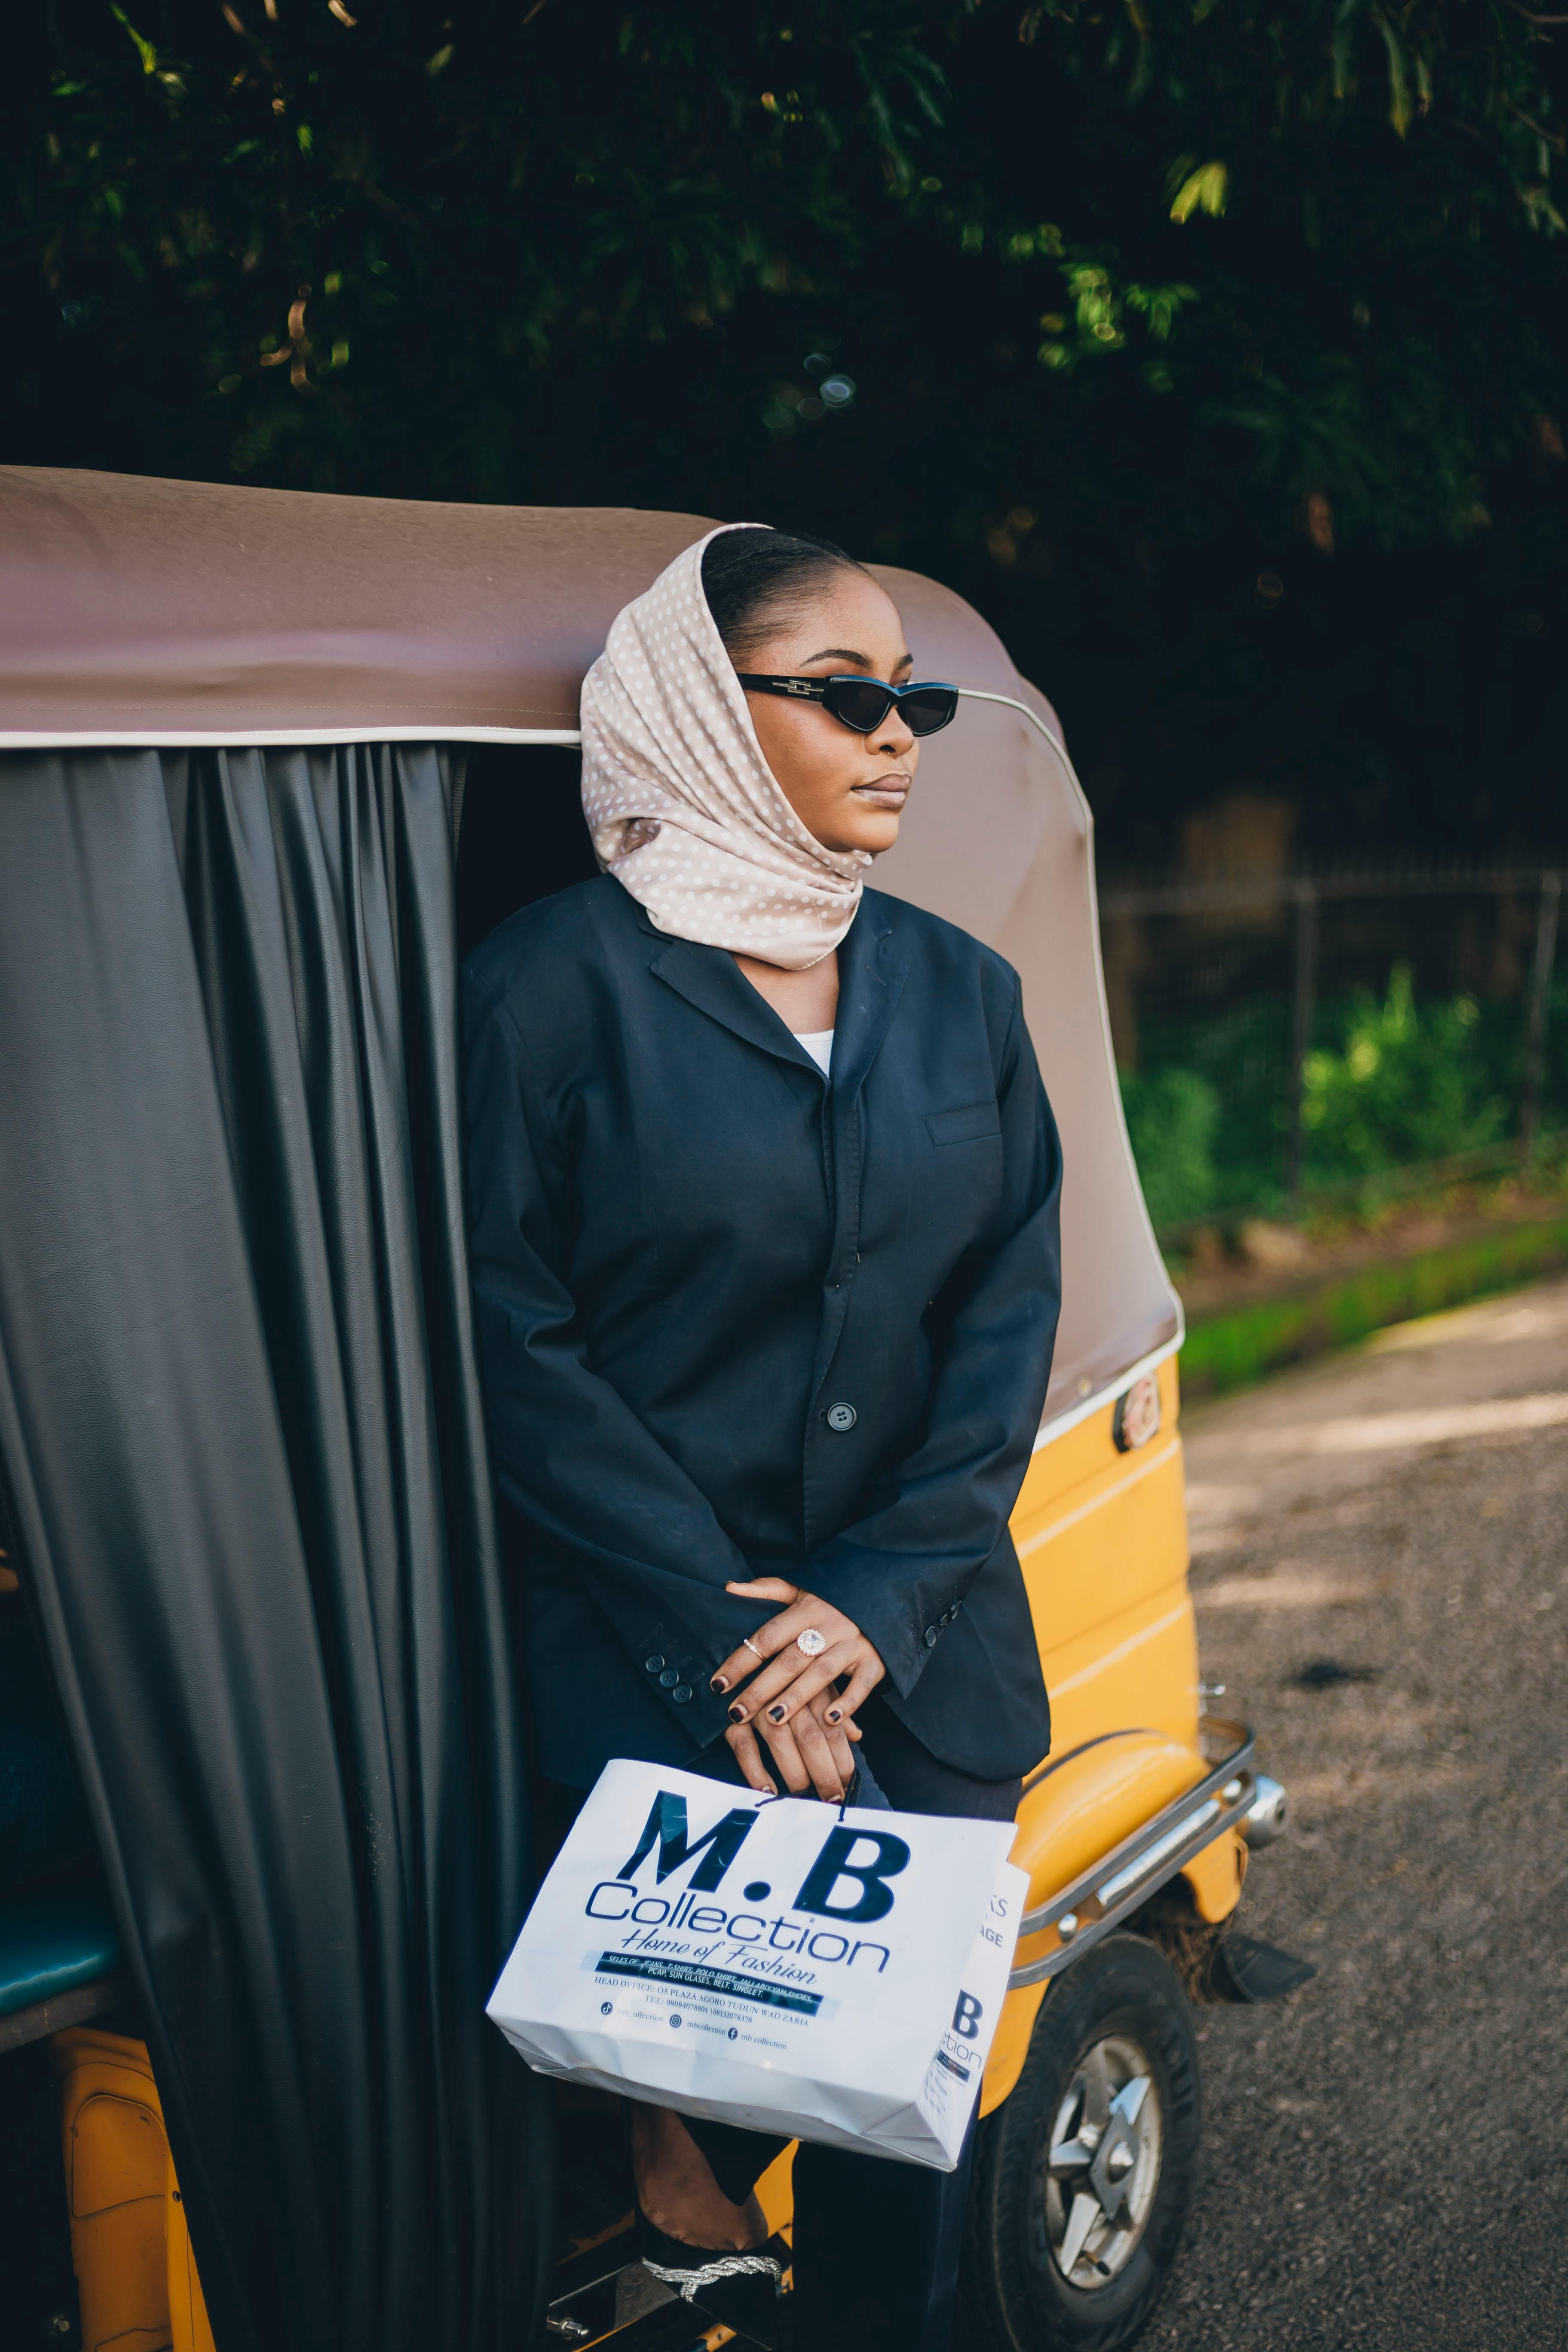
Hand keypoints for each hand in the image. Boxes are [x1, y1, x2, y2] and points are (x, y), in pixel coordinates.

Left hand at [713, 1578, 886, 1800]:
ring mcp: (852, 1644)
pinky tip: (830, 1720)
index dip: (741, 1660)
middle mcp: (827, 1627)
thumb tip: (729, 1587)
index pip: (767, 1636)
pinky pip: (862, 1684)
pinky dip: (848, 1702)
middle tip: (737, 1712)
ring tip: (772, 1719)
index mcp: (806, 1610)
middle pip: (789, 1660)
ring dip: (797, 1696)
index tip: (718, 1684)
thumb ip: (766, 1590)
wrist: (884, 1593)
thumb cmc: (833, 1599)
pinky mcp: (874, 1661)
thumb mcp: (801, 1588)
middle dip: (761, 1688)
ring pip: (821, 1672)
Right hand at [724, 1687, 861, 1801]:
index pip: (832, 1728)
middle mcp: (786, 1695)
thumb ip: (836, 1709)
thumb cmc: (784, 1678)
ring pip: (781, 1742)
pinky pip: (745, 1747)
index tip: (847, 1785)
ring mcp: (758, 1706)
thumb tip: (856, 1736)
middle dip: (823, 1773)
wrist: (737, 1662)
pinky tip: (768, 1790)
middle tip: (831, 1798)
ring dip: (795, 1774)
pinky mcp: (733, 1717)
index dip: (842, 1759)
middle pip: (810, 1738)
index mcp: (810, 1688)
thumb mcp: (815, 1685)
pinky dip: (756, 1770)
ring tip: (804, 1797)